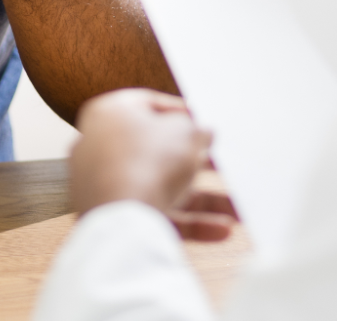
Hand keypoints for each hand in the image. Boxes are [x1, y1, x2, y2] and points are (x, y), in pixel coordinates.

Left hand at [70, 89, 237, 241]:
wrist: (121, 219)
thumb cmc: (150, 161)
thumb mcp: (187, 133)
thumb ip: (197, 129)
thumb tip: (203, 133)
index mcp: (109, 114)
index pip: (149, 105)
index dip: (183, 113)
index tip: (205, 124)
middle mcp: (99, 147)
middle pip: (157, 151)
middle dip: (197, 163)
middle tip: (224, 166)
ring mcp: (102, 186)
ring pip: (161, 188)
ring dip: (203, 200)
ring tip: (237, 210)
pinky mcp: (111, 220)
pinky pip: (154, 215)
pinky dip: (188, 222)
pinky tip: (222, 231)